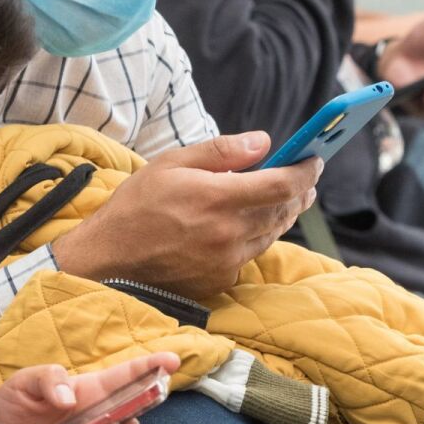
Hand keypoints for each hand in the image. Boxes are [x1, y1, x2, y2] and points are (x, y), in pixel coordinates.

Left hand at [0, 354, 180, 423]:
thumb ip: (48, 379)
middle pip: (131, 417)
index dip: (151, 366)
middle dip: (135, 420)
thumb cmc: (7, 408)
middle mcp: (94, 419)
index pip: (126, 376)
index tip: (172, 361)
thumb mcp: (22, 383)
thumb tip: (70, 397)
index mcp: (87, 392)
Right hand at [52, 132, 322, 298]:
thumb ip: (222, 152)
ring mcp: (226, 262)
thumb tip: (264, 142)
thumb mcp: (172, 163)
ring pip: (271, 235)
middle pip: (283, 211)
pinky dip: (257, 236)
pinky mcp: (220, 281)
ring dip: (283, 214)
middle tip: (307, 175)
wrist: (107, 259)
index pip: (282, 185)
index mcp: (218, 200)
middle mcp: (229, 235)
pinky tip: (249, 223)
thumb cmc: (137, 205)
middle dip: (300, 191)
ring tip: (287, 196)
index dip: (305, 171)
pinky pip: (250, 255)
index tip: (315, 158)